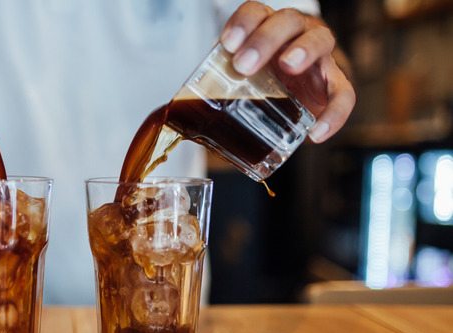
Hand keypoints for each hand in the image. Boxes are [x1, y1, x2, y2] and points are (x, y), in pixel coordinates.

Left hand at [219, 1, 354, 142]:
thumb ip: (214, 90)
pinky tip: (317, 132)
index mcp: (267, 28)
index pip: (256, 12)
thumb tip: (176, 120)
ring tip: (288, 65)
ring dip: (304, 49)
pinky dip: (334, 112)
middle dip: (265, 39)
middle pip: (287, 22)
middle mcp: (296, 34)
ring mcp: (319, 56)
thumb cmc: (260, 81)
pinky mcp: (334, 83)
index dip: (243, 23)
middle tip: (245, 64)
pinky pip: (343, 93)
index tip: (227, 43)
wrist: (296, 93)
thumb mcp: (237, 79)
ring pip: (320, 40)